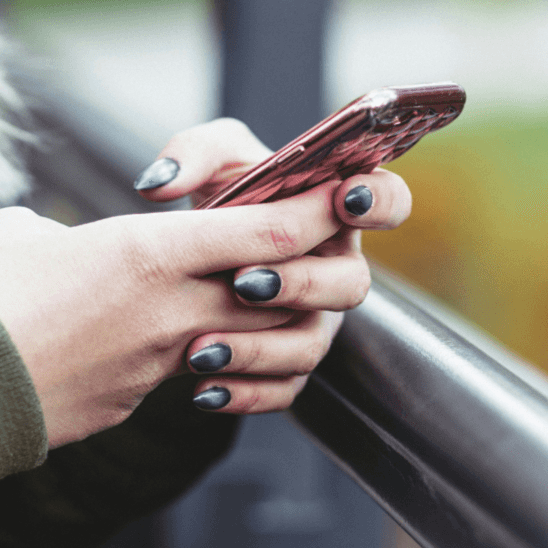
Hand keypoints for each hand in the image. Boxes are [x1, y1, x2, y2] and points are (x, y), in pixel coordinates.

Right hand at [0, 180, 355, 447]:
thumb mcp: (23, 233)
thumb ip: (69, 232)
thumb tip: (66, 247)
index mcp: (147, 252)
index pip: (267, 231)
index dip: (314, 211)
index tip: (339, 194)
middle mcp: (168, 311)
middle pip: (279, 292)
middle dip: (305, 271)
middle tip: (300, 250)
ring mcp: (157, 364)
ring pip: (246, 341)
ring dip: (259, 323)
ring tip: (237, 304)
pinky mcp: (134, 402)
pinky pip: (194, 378)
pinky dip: (204, 362)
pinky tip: (177, 349)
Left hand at [133, 118, 411, 413]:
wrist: (190, 258)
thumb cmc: (221, 195)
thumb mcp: (210, 160)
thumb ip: (192, 153)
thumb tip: (160, 184)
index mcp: (335, 209)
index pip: (388, 201)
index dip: (378, 201)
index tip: (344, 198)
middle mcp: (335, 268)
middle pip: (351, 284)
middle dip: (300, 283)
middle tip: (244, 281)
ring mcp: (316, 321)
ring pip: (310, 345)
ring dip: (259, 348)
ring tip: (202, 347)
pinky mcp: (289, 364)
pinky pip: (282, 390)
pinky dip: (243, 393)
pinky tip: (203, 389)